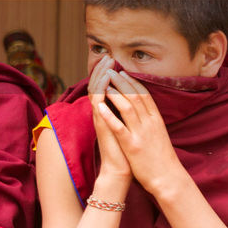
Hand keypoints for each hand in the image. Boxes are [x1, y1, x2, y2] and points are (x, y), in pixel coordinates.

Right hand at [87, 59, 130, 190]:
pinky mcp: (101, 125)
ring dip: (101, 76)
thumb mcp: (127, 130)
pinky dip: (100, 90)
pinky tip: (104, 79)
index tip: (114, 63)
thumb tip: (131, 105)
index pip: (105, 90)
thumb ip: (125, 117)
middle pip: (99, 87)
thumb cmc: (126, 152)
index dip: (108, 76)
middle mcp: (102, 115)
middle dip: (103, 71)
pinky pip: (97, 103)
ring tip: (106, 62)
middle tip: (107, 57)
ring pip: (96, 92)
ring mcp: (100, 119)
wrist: (120, 170)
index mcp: (109, 114)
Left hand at [94, 69, 184, 198]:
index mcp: (156, 120)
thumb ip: (151, 122)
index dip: (133, 83)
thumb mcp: (159, 135)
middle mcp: (150, 123)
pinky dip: (109, 115)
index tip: (123, 73)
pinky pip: (119, 127)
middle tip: (111, 70)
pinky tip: (99, 106)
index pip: (145, 96)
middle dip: (122, 82)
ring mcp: (141, 134)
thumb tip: (143, 111)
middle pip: (135, 97)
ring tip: (104, 82)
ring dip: (115, 92)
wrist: (169, 178)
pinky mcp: (132, 146)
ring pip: (128, 107)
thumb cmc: (162, 158)